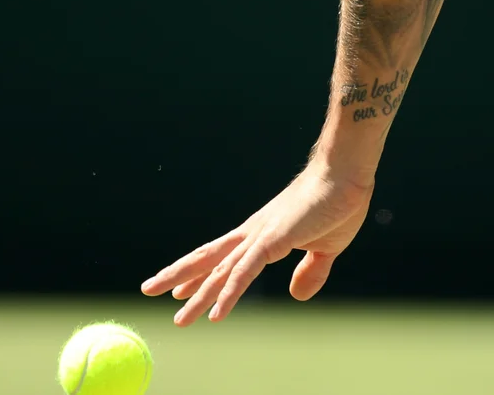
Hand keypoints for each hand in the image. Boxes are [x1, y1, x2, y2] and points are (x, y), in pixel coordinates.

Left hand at [140, 161, 374, 326]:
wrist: (345, 174)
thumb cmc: (337, 203)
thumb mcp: (324, 248)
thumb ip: (310, 272)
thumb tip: (298, 295)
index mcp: (261, 235)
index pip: (220, 257)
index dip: (198, 273)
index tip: (177, 288)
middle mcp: (251, 235)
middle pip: (206, 259)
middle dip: (176, 276)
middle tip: (148, 290)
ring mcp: (259, 237)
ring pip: (219, 271)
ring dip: (197, 296)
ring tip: (177, 318)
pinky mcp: (272, 241)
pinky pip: (244, 273)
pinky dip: (228, 294)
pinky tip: (215, 314)